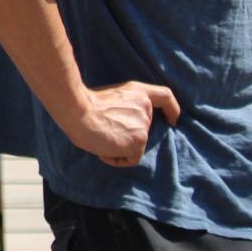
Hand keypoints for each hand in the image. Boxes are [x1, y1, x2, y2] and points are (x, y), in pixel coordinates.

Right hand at [62, 81, 180, 167]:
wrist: (79, 113)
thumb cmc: (84, 107)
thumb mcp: (112, 98)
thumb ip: (126, 107)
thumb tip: (125, 126)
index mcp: (137, 92)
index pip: (165, 96)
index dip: (171, 110)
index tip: (172, 120)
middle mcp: (145, 107)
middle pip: (144, 130)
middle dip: (128, 137)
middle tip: (106, 133)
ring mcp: (144, 125)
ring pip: (136, 146)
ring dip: (119, 147)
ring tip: (101, 139)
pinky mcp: (140, 141)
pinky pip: (131, 158)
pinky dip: (116, 158)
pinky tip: (104, 149)